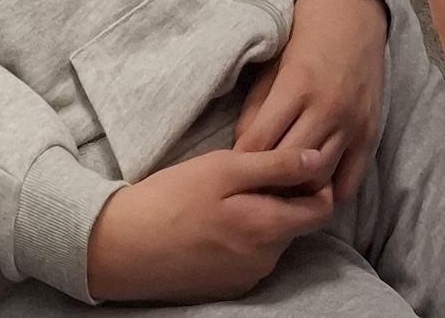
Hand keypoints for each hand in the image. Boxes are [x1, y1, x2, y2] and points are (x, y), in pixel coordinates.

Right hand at [86, 142, 335, 303]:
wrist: (121, 246)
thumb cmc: (172, 199)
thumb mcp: (224, 168)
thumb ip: (276, 165)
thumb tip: (318, 158)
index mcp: (268, 229)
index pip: (322, 209)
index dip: (315, 181)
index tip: (289, 162)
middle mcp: (264, 262)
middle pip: (297, 224)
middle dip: (285, 196)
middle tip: (249, 172)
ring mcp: (245, 279)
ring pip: (273, 239)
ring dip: (263, 215)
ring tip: (226, 194)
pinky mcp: (226, 287)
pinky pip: (252, 256)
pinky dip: (244, 236)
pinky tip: (215, 219)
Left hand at [235, 0, 386, 203]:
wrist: (354, 11)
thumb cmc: (305, 33)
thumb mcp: (273, 63)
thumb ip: (257, 107)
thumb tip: (243, 149)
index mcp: (296, 86)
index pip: (260, 143)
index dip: (242, 160)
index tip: (233, 168)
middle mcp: (327, 108)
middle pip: (289, 166)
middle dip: (268, 178)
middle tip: (255, 183)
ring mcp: (352, 123)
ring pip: (319, 178)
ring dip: (298, 187)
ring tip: (282, 187)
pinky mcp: (370, 134)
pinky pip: (350, 182)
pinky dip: (330, 190)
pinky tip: (314, 185)